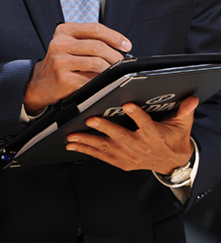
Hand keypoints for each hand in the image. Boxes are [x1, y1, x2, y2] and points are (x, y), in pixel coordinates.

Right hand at [24, 23, 131, 112]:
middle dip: (116, 56)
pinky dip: (101, 82)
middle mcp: (60, 44)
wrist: (40, 83)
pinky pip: (91, 80)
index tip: (126, 45)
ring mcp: (60, 62)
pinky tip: (102, 83)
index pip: (95, 28)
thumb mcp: (69, 44)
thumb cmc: (61, 62)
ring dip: (111, 70)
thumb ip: (88, 40)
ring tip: (113, 73)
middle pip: (98, 46)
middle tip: (122, 63)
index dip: (114, 36)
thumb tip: (119, 46)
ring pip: (97, 63)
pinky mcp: (64, 79)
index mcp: (63, 31)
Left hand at [66, 96, 197, 173]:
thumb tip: (191, 98)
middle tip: (91, 119)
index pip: (146, 124)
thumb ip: (184, 111)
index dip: (137, 115)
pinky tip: (72, 145)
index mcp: (154, 135)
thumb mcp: (182, 124)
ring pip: (106, 148)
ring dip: (87, 141)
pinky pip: (101, 156)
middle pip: (121, 137)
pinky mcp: (121, 162)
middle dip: (105, 128)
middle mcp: (140, 147)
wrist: (173, 163)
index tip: (128, 105)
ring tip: (71, 135)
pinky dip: (86, 151)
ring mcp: (129, 156)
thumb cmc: (173, 139)